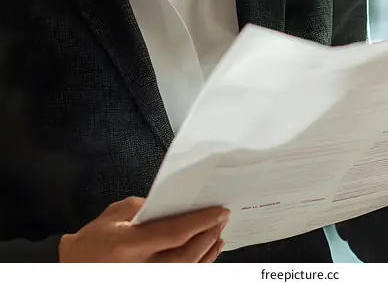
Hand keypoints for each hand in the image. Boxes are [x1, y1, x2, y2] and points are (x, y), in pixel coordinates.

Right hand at [58, 196, 228, 262]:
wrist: (74, 267)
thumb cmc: (94, 239)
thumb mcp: (117, 213)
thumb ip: (147, 207)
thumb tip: (176, 206)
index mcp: (129, 244)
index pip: (175, 233)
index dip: (201, 222)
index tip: (219, 211)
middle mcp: (139, 267)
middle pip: (186, 256)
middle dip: (208, 236)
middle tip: (222, 220)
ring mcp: (146, 279)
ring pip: (187, 271)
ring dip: (207, 253)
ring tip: (218, 235)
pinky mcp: (150, 282)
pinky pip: (181, 276)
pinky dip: (197, 266)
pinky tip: (206, 254)